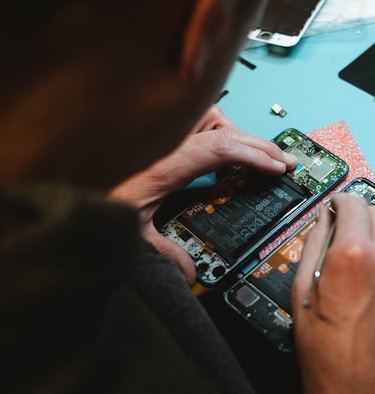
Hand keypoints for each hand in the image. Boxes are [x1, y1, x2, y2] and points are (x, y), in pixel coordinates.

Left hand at [109, 105, 296, 284]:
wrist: (67, 182)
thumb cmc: (93, 200)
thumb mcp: (130, 233)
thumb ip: (163, 252)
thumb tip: (189, 272)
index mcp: (164, 165)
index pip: (220, 148)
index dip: (254, 155)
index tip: (278, 166)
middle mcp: (166, 143)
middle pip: (221, 126)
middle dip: (257, 143)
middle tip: (282, 160)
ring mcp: (163, 135)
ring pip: (209, 116)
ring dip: (233, 133)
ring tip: (251, 155)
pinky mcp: (160, 135)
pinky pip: (196, 122)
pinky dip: (216, 132)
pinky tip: (221, 154)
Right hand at [292, 194, 374, 393]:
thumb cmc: (328, 356)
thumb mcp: (303, 293)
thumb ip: (314, 245)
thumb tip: (323, 220)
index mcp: (353, 256)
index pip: (353, 203)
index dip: (340, 201)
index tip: (337, 206)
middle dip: (362, 214)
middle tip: (350, 229)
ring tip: (372, 245)